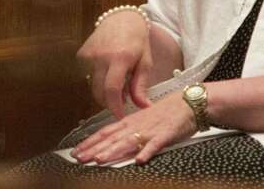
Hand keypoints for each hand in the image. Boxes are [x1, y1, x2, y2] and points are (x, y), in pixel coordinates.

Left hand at [72, 90, 197, 164]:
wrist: (187, 103)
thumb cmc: (165, 114)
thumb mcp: (141, 121)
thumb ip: (127, 132)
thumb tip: (111, 142)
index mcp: (129, 122)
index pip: (105, 132)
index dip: (89, 142)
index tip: (76, 151)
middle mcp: (136, 126)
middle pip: (112, 139)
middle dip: (94, 149)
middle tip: (79, 158)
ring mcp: (150, 131)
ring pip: (128, 142)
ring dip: (113, 151)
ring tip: (100, 160)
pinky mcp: (165, 135)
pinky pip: (155, 145)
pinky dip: (146, 152)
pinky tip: (139, 160)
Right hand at [77, 9, 152, 118]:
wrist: (121, 17)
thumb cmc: (137, 40)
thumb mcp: (145, 62)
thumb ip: (141, 86)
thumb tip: (143, 107)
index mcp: (120, 58)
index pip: (112, 90)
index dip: (114, 107)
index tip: (120, 116)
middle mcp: (101, 57)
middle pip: (99, 92)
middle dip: (109, 102)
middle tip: (121, 101)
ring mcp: (89, 55)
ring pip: (92, 85)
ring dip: (103, 92)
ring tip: (116, 85)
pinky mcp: (81, 54)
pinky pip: (87, 75)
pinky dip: (96, 80)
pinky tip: (106, 73)